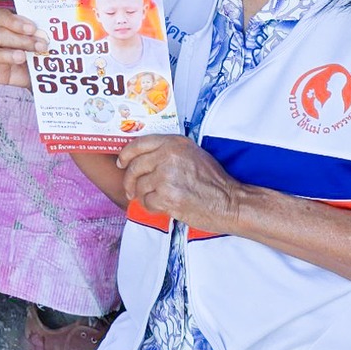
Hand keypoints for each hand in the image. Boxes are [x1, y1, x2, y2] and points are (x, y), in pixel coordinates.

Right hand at [0, 9, 44, 88]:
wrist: (39, 68)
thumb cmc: (38, 44)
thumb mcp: (42, 35)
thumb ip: (43, 31)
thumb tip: (50, 31)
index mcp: (2, 20)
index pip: (2, 16)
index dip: (16, 22)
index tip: (33, 28)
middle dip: (21, 40)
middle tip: (41, 46)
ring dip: (8, 55)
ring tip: (23, 58)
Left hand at [116, 136, 244, 236]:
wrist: (228, 202)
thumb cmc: (213, 181)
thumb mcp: (193, 154)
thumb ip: (169, 151)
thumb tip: (143, 158)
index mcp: (174, 143)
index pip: (139, 144)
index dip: (126, 154)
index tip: (121, 162)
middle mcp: (168, 156)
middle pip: (134, 166)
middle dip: (129, 180)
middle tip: (131, 189)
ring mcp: (166, 176)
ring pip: (139, 186)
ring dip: (142, 195)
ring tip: (153, 199)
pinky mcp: (166, 196)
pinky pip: (146, 202)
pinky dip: (150, 207)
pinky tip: (161, 206)